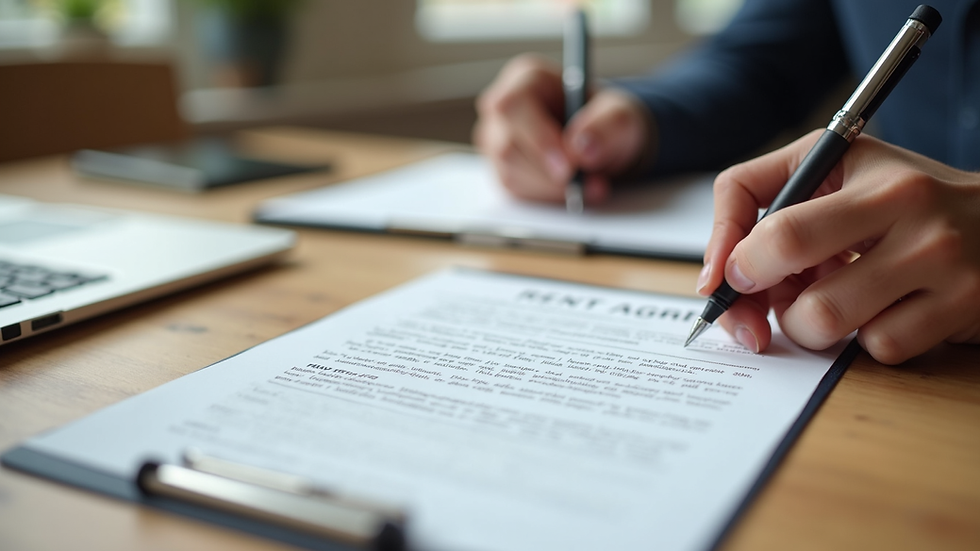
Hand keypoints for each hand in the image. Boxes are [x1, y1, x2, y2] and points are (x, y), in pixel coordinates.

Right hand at [473, 54, 649, 204]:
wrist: (603, 143)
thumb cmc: (605, 120)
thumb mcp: (620, 115)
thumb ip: (607, 126)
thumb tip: (582, 147)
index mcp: (526, 79)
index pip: (513, 106)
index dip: (537, 138)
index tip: (567, 165)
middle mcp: (504, 109)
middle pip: (507, 146)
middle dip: (547, 172)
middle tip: (583, 184)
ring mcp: (497, 141)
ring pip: (510, 173)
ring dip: (551, 187)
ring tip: (589, 185)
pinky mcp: (502, 169)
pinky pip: (516, 191)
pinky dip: (548, 196)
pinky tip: (574, 191)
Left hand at [699, 130, 979, 363]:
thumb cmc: (902, 201)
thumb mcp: (838, 170)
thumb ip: (766, 202)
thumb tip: (719, 277)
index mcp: (866, 170)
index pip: (777, 226)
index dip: (733, 259)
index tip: (730, 277)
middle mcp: (909, 207)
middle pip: (793, 269)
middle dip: (763, 298)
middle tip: (771, 298)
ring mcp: (941, 259)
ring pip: (827, 320)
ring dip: (808, 325)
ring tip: (828, 302)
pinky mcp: (962, 306)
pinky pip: (878, 347)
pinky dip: (864, 339)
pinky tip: (881, 311)